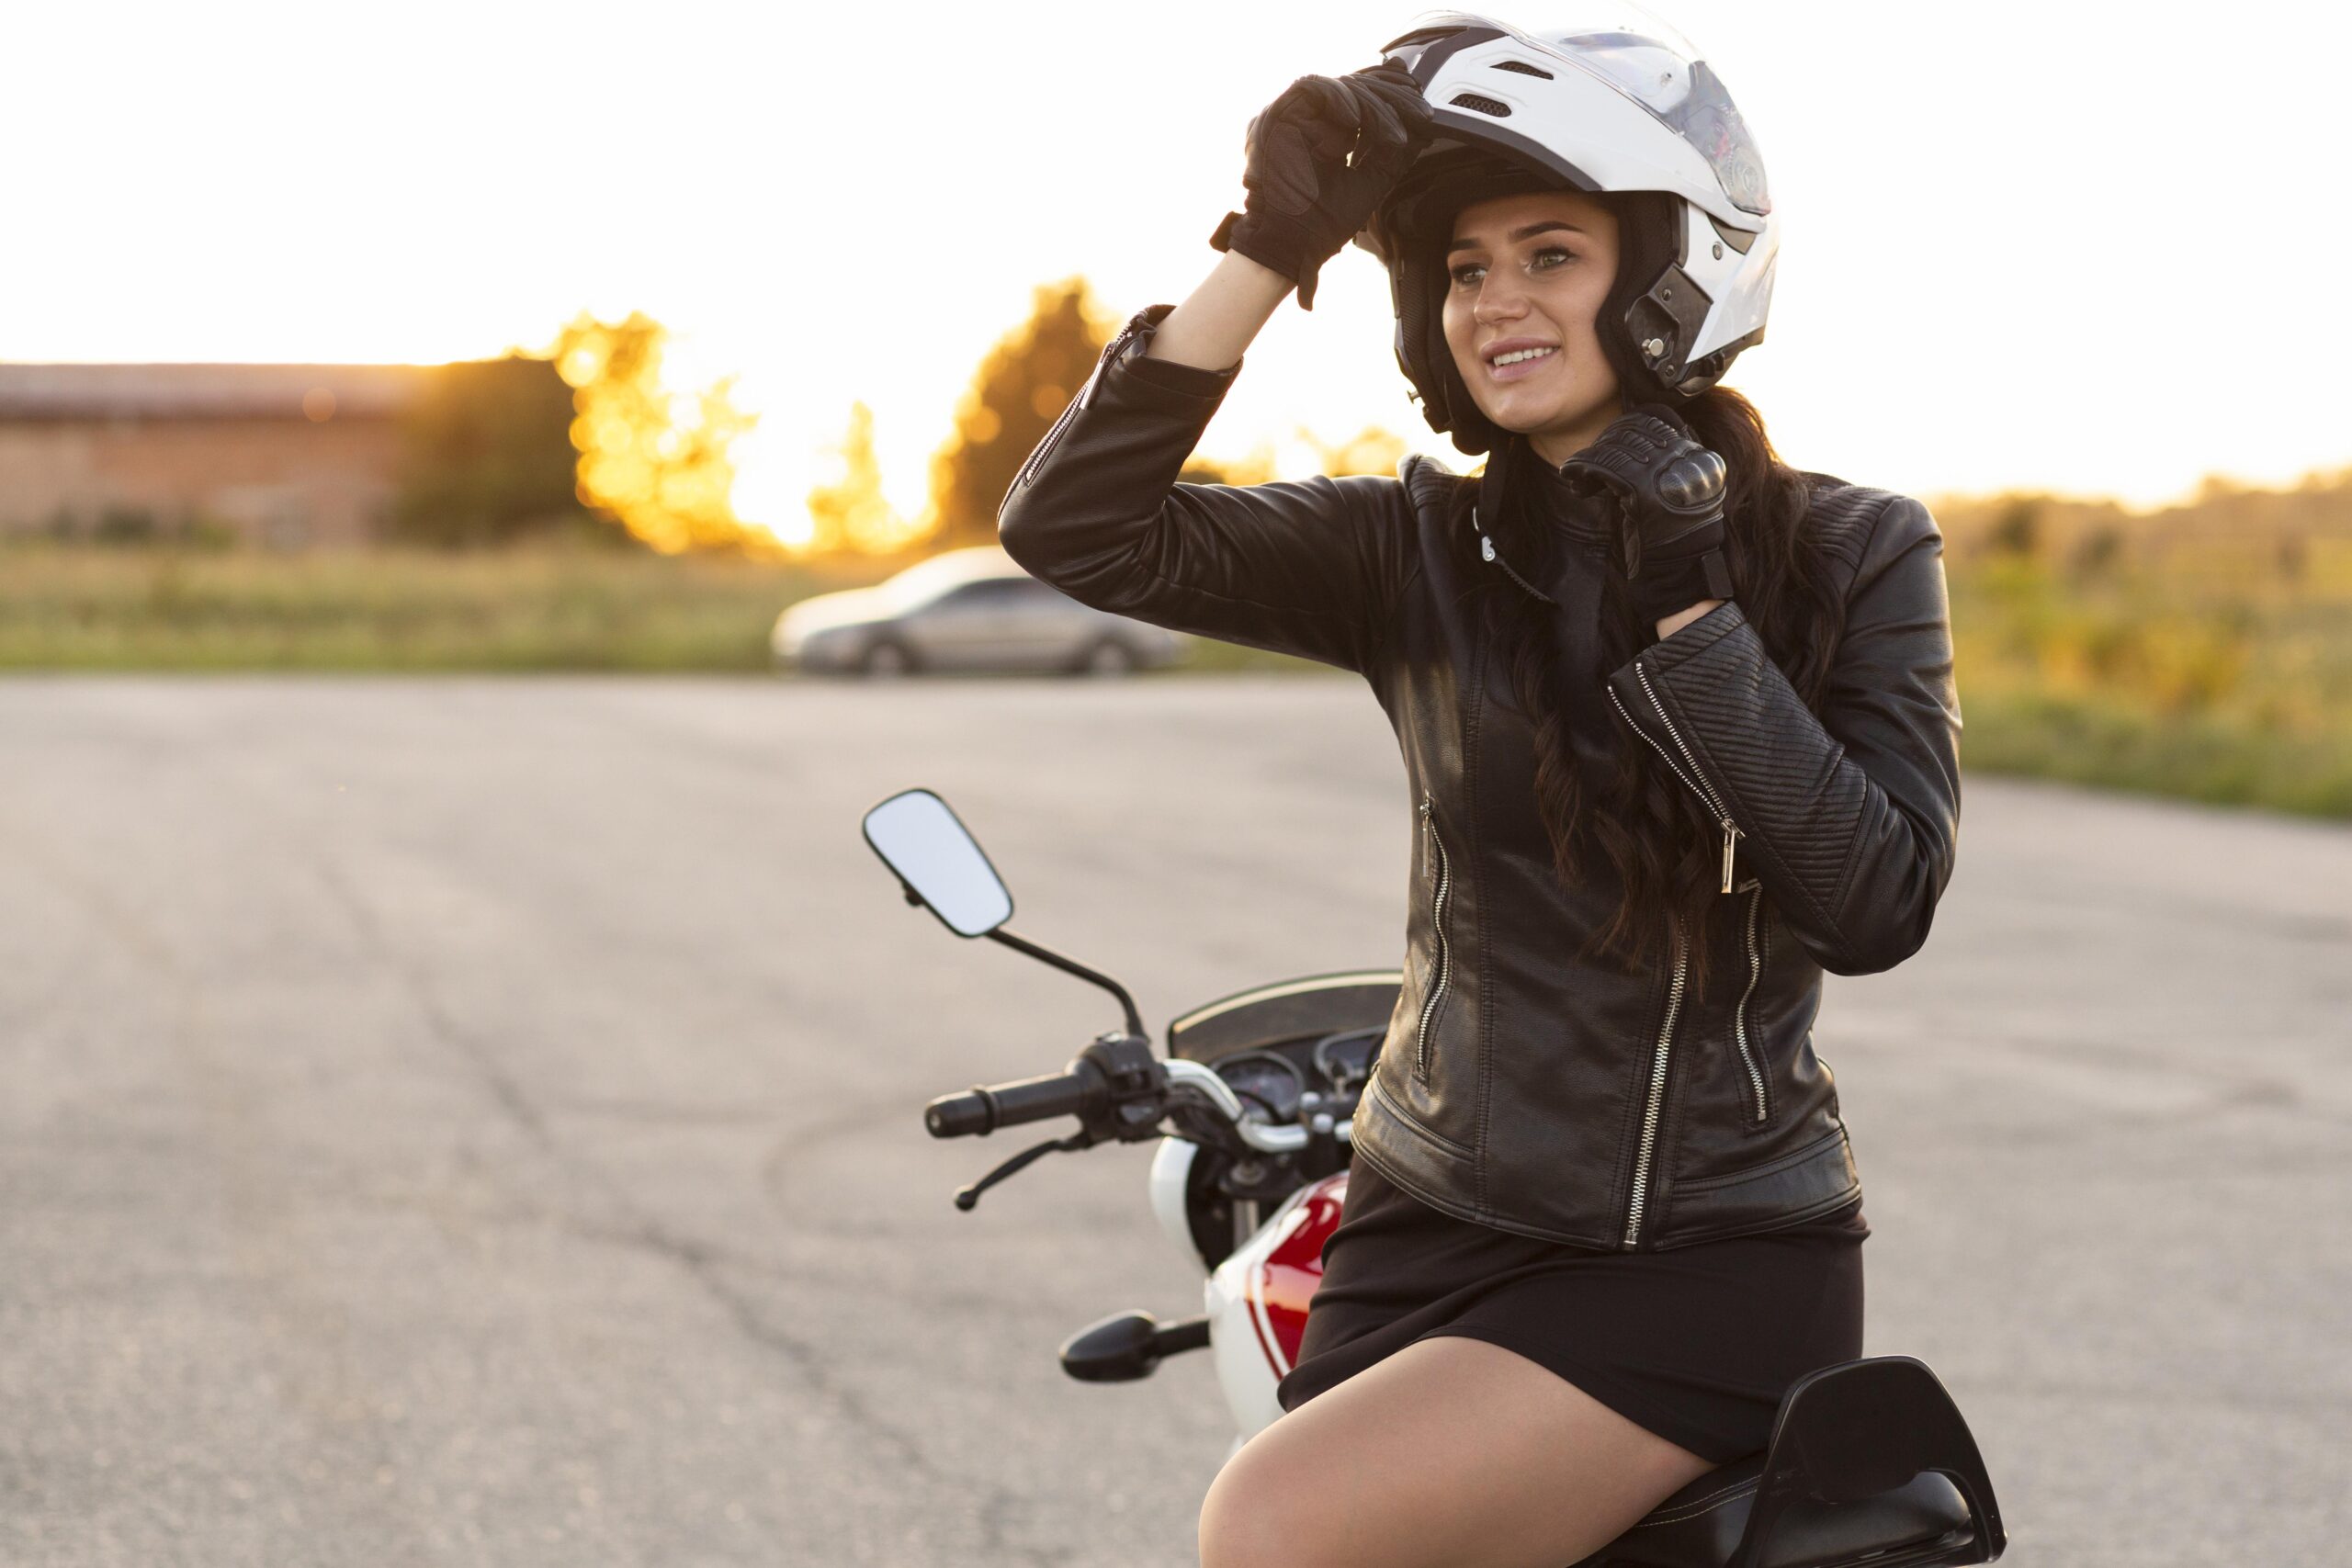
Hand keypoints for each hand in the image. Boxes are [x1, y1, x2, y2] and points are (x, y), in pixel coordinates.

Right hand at [1210, 61, 1429, 309]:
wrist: (1292, 246)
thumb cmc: (1325, 222)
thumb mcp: (1373, 180)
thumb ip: (1394, 150)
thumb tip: (1423, 122)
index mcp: (1327, 130)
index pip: (1364, 96)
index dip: (1396, 95)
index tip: (1424, 110)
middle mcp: (1310, 118)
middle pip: (1357, 87)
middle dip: (1395, 98)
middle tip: (1422, 116)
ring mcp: (1294, 115)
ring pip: (1341, 87)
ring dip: (1374, 106)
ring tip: (1393, 135)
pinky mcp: (1277, 113)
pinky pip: (1312, 89)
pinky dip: (1338, 98)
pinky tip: (1355, 119)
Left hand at [1558, 405, 1734, 625]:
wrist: (1680, 581)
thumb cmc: (1671, 545)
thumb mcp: (1670, 497)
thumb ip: (1656, 467)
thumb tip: (1622, 438)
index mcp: (1701, 457)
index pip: (1658, 419)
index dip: (1625, 428)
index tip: (1607, 446)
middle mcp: (1689, 459)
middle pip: (1635, 428)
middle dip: (1605, 443)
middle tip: (1587, 464)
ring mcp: (1669, 472)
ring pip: (1617, 445)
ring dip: (1590, 459)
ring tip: (1577, 477)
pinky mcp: (1646, 490)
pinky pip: (1606, 465)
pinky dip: (1582, 469)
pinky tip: (1574, 480)